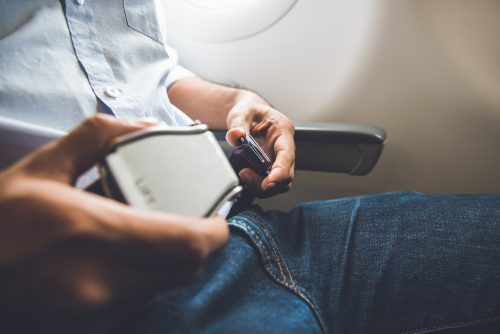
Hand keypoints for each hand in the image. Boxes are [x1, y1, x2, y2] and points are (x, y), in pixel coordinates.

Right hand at [0, 115, 228, 332]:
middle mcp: (101, 281)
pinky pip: (139, 304)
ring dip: (169, 262)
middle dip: (196, 244)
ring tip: (145, 236)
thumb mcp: (40, 168)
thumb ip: (98, 138)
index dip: (214, 231)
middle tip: (187, 221)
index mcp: (92, 232)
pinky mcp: (90, 331)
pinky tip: (117, 262)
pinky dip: (143, 281)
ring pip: (164, 287)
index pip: (187, 242)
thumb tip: (145, 126)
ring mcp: (97, 314)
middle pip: (186, 268)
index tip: (216, 217)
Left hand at [226, 92, 294, 197]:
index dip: (280, 172)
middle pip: (286, 175)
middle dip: (268, 183)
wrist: (248, 114)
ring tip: (243, 175)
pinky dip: (257, 186)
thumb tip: (235, 135)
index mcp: (283, 132)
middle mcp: (284, 149)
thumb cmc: (251, 111)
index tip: (269, 182)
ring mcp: (277, 160)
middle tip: (245, 174)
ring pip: (279, 184)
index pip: (287, 156)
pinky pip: (268, 183)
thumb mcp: (242, 112)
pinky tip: (245, 178)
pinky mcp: (269, 168)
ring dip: (261, 186)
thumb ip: (238, 123)